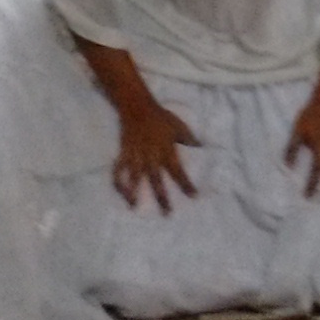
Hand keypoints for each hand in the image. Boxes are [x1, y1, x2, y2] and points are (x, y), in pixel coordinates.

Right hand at [110, 97, 200, 211]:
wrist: (137, 106)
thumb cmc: (161, 117)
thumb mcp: (179, 126)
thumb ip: (189, 139)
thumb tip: (202, 148)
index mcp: (166, 151)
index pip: (178, 171)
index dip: (186, 184)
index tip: (194, 196)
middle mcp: (151, 156)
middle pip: (157, 180)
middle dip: (162, 197)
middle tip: (167, 213)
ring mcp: (135, 156)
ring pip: (135, 177)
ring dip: (134, 192)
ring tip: (135, 206)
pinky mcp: (124, 154)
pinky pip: (118, 170)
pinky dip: (118, 182)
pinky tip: (121, 192)